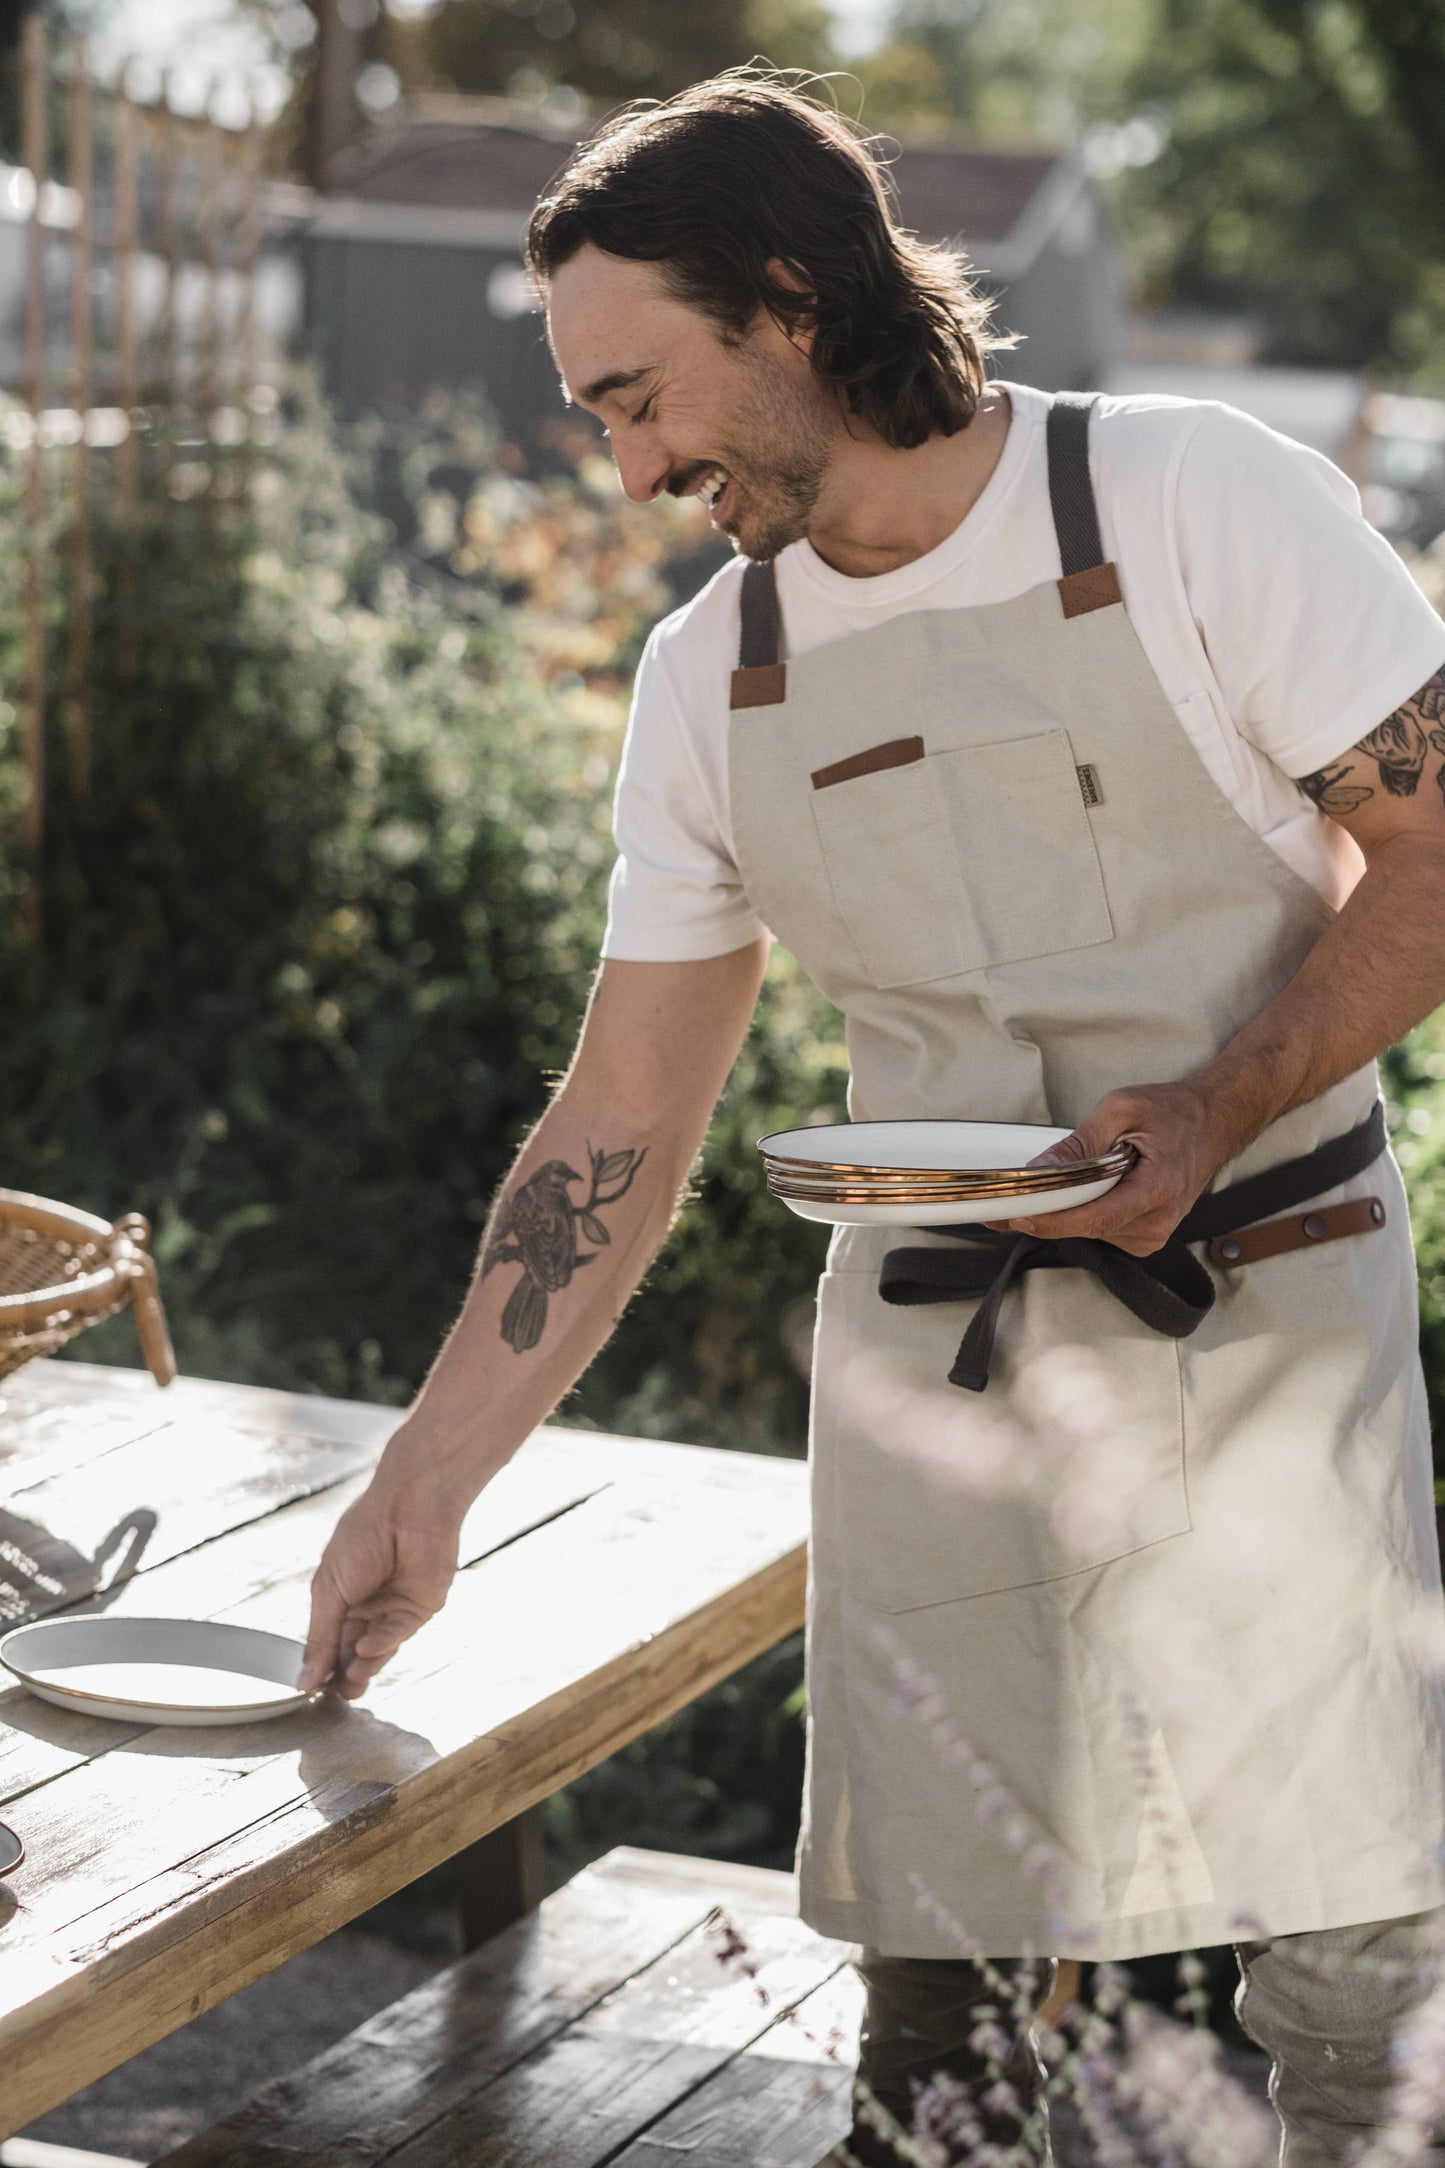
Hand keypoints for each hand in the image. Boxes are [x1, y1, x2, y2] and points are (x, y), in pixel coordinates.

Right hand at [300, 1476, 461, 1699]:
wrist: (407, 1506)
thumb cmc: (363, 1536)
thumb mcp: (329, 1589)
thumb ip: (320, 1636)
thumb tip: (304, 1680)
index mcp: (342, 1596)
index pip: (329, 1641)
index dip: (321, 1665)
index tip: (310, 1689)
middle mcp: (369, 1604)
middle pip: (353, 1651)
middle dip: (344, 1674)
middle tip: (335, 1694)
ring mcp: (396, 1606)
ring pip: (378, 1648)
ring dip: (364, 1665)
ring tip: (350, 1681)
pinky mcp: (422, 1606)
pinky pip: (399, 1632)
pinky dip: (383, 1643)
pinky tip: (366, 1647)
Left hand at [985, 1081, 1235, 1256]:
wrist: (1214, 1124)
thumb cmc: (1173, 1112)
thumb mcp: (1121, 1109)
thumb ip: (1079, 1143)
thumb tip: (1039, 1170)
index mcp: (1157, 1190)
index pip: (1093, 1218)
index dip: (1051, 1219)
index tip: (1016, 1216)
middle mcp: (1157, 1222)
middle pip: (1086, 1226)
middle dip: (1051, 1208)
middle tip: (1016, 1192)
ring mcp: (1154, 1234)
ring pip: (1090, 1229)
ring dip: (1075, 1205)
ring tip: (1087, 1172)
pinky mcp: (1147, 1237)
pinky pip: (1102, 1229)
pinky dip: (1090, 1209)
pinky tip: (1101, 1185)